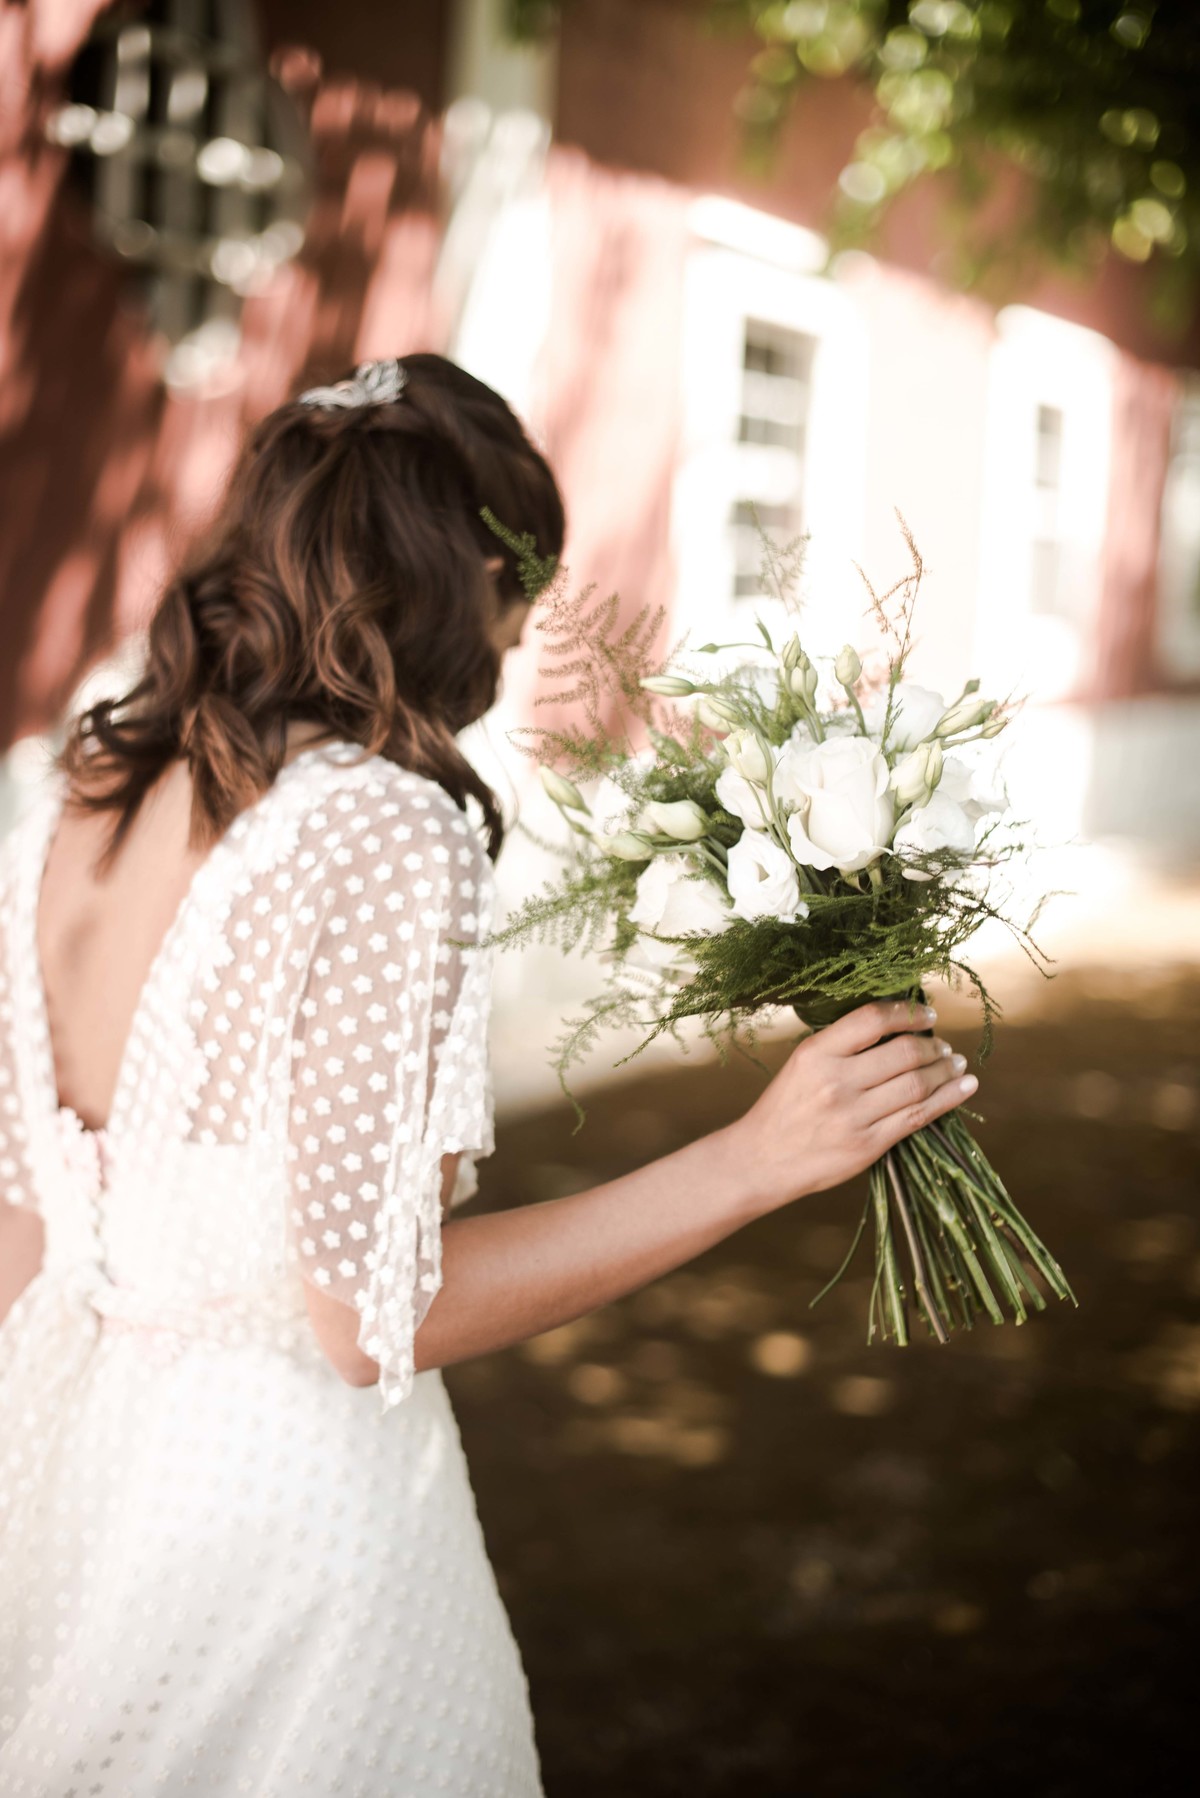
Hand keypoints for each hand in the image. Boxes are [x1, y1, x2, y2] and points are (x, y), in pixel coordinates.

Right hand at [731, 999, 977, 1212]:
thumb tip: (899, 1028)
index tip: (927, 1015)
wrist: (762, 1160)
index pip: (872, 1020)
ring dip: (946, 1070)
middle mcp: (835, 1082)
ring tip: (957, 1064)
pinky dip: (949, 1098)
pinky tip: (965, 1086)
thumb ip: (843, 1046)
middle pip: (903, 1054)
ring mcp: (853, 1116)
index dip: (908, 1013)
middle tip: (944, 1046)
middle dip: (934, 1047)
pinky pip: (918, 1117)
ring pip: (917, 1085)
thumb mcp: (803, 1064)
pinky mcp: (867, 1145)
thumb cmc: (785, 1107)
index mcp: (816, 1054)